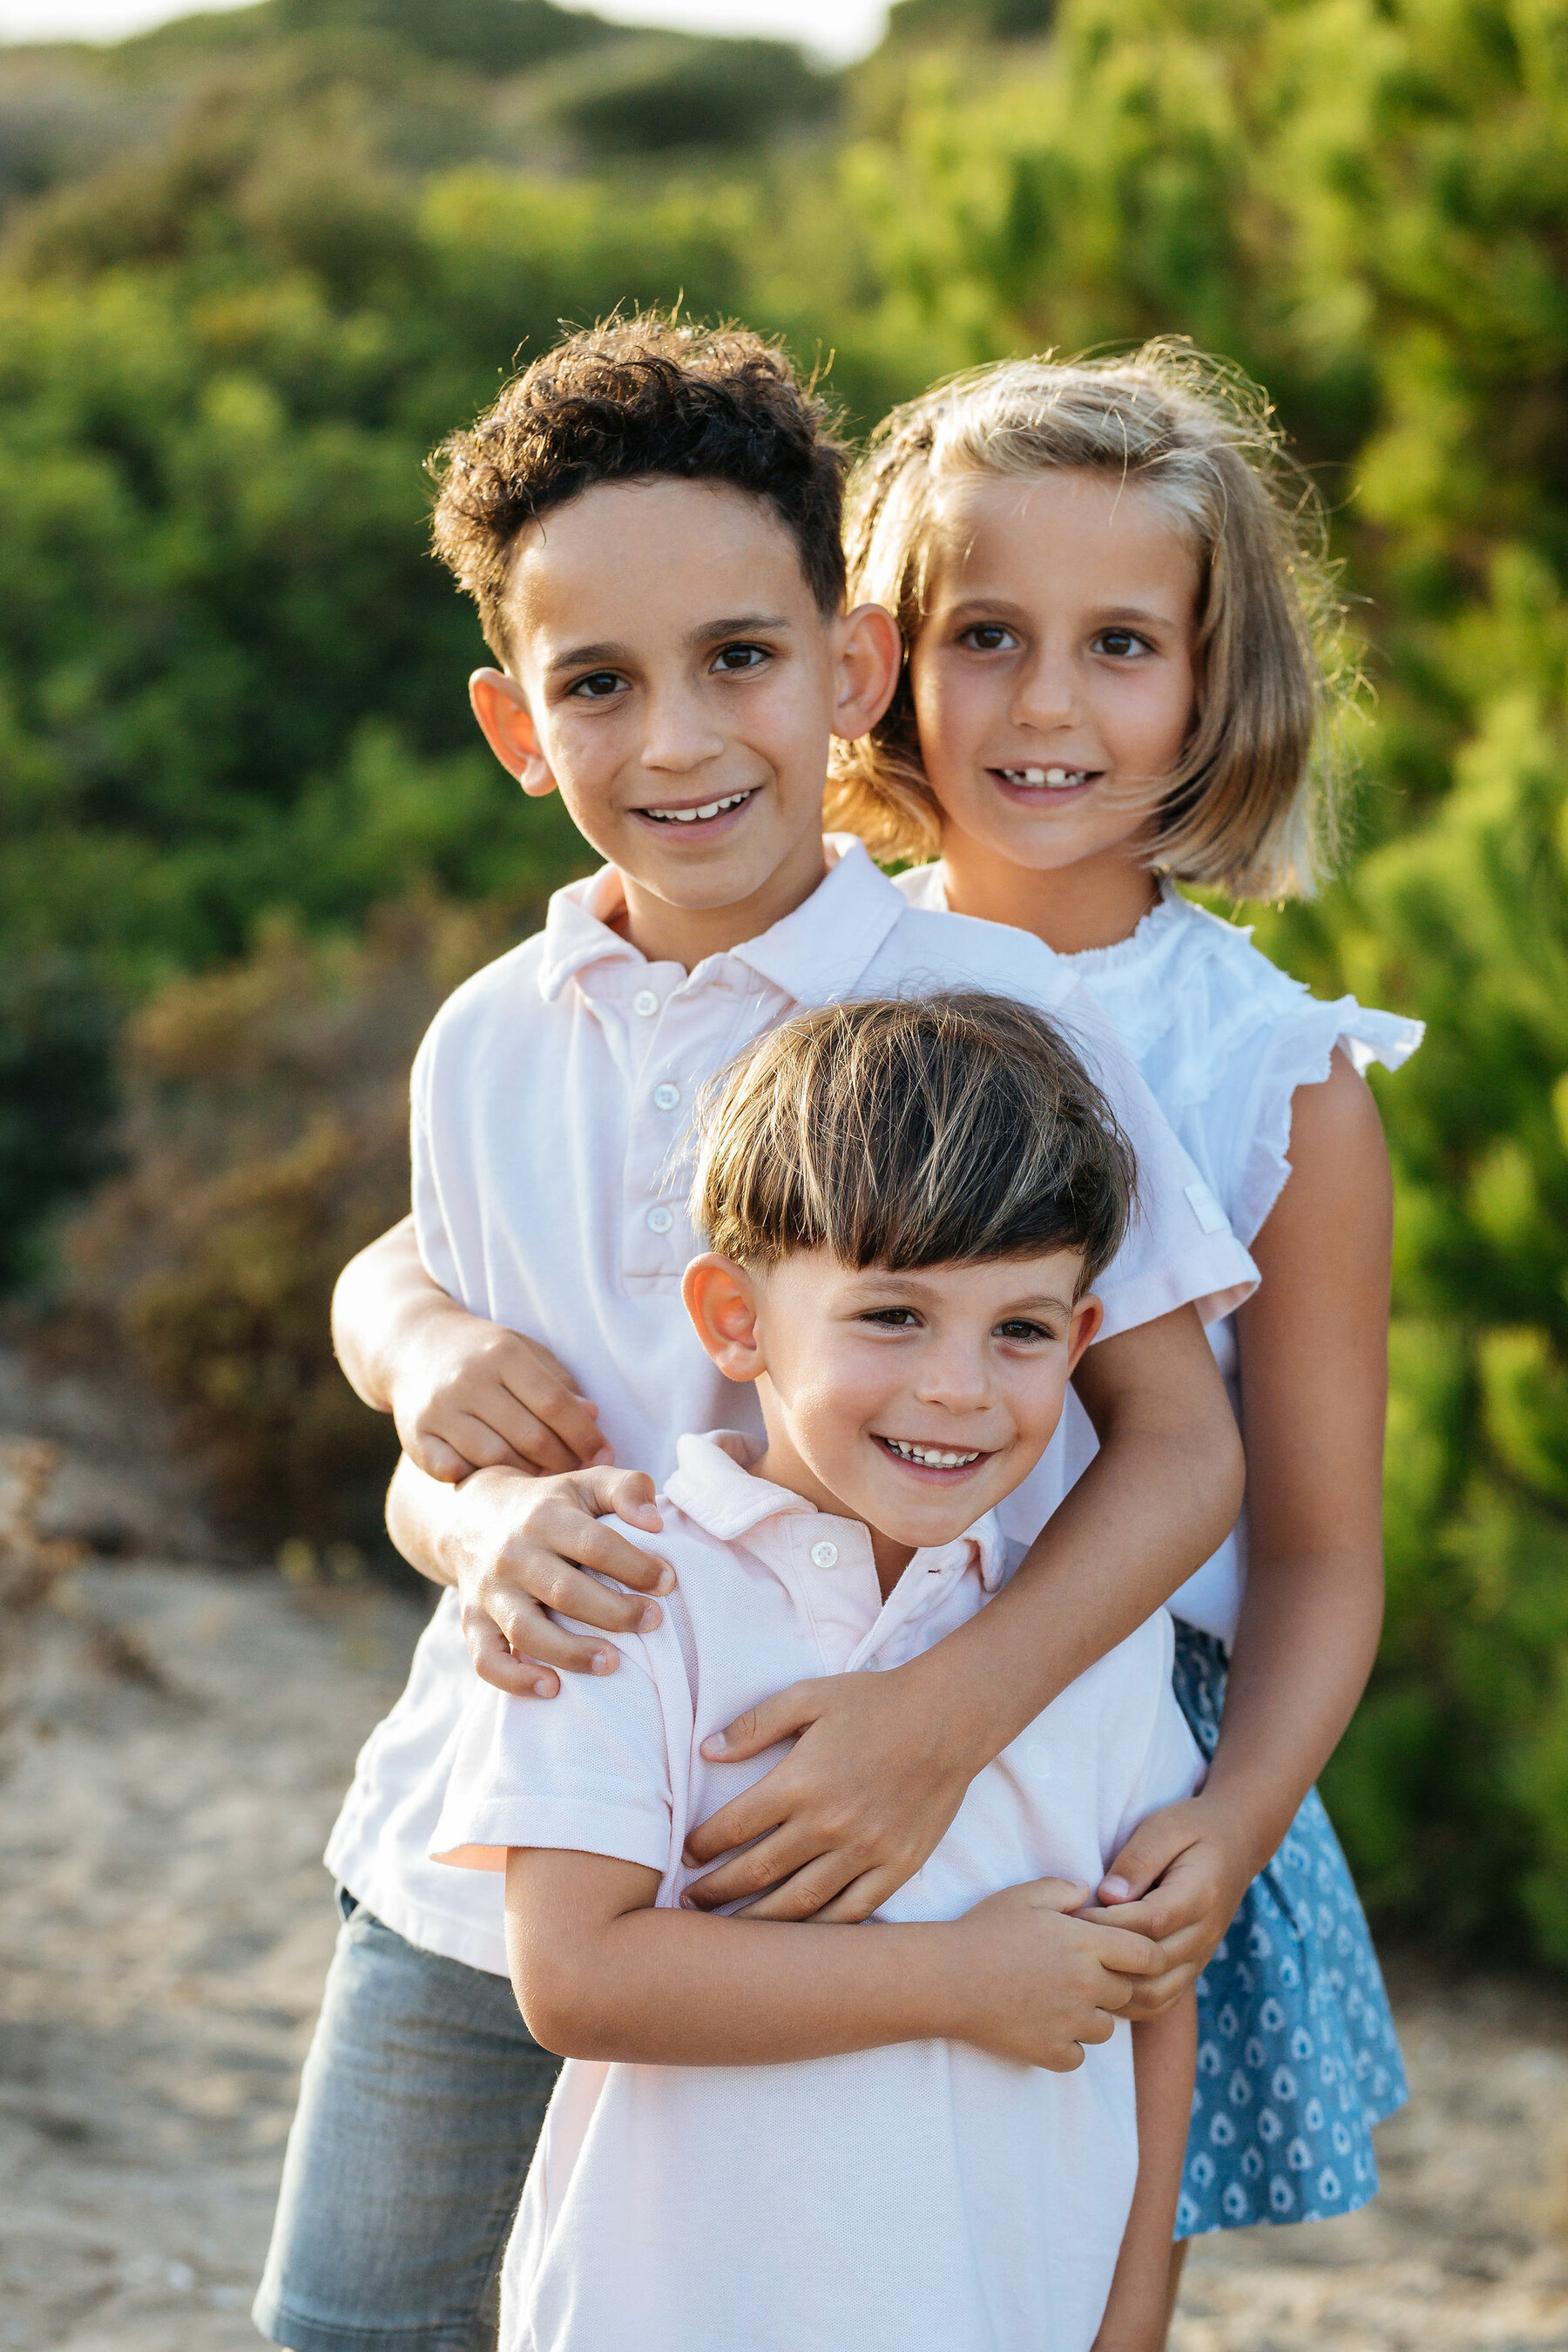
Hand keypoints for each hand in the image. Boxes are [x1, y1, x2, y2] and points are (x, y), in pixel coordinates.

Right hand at [390, 1309, 610, 1482]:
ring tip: (545, 1482)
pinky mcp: (415, 1434)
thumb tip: (593, 1417)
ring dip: (526, 1477)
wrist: (412, 1344)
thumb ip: (559, 1384)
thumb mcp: (525, 1354)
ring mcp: (439, 1409)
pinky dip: (475, 1480)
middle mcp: (469, 1380)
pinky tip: (494, 1484)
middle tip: (579, 1476)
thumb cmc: (485, 1353)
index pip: (555, 1403)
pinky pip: (450, 1470)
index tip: (604, 1457)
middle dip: (562, 1462)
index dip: (585, 1435)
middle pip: (529, 1436)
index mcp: (503, 1354)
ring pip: (494, 1458)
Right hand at [442, 1464, 674, 1697]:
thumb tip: (656, 1522)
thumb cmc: (548, 1505)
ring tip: (614, 1663)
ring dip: (572, 1653)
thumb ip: (627, 1489)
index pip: (596, 1544)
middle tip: (654, 1622)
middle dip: (615, 1613)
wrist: (470, 1518)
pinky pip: (487, 1661)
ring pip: (527, 1631)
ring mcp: (490, 1593)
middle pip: (565, 1592)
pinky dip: (516, 1680)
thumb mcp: (586, 1482)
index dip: (636, 1566)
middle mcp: (513, 1555)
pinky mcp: (472, 1624)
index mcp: (545, 1517)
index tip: (668, 1582)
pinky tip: (553, 1688)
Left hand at [680, 1664, 983, 1920]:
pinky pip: (851, 1912)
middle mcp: (827, 1824)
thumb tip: (707, 1750)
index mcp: (799, 1782)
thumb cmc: (875, 1702)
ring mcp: (864, 1851)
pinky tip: (797, 1939)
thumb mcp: (809, 1695)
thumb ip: (756, 1723)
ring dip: (757, 1922)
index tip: (687, 1856)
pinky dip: (819, 1930)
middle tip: (691, 1904)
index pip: (733, 1827)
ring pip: (798, 1904)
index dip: (702, 1846)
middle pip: (757, 1873)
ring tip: (730, 1932)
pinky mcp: (896, 1867)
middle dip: (716, 1893)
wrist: (949, 1718)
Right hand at [948, 1878, 1160, 2070]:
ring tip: (1058, 1999)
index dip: (1145, 1954)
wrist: (945, 1978)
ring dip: (1091, 2016)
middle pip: (1126, 1992)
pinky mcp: (1051, 2052)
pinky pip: (1078, 2056)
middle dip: (1110, 1982)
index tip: (1129, 1954)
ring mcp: (1070, 2023)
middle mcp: (1086, 1985)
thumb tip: (1089, 1891)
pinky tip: (1043, 2024)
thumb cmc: (983, 1930)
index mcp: (1086, 1944)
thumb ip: (1064, 1889)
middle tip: (1078, 1973)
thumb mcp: (1024, 1896)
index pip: (1146, 1954)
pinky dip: (1067, 2045)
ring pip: (1106, 2027)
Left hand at [1079, 1794, 1257, 2017]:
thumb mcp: (1165, 1828)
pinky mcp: (1191, 1968)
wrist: (1236, 1844)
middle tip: (1065, 1945)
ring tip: (1079, 1965)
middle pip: (1150, 1966)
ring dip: (1113, 1987)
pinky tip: (1100, 1982)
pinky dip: (1128, 2002)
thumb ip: (1138, 1860)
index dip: (1105, 1923)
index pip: (1148, 1923)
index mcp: (1199, 1896)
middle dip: (1103, 1958)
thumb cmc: (1192, 1829)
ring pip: (1155, 1994)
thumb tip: (1106, 1895)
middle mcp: (1203, 1935)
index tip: (1070, 1914)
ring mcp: (1199, 1957)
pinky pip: (1160, 2001)